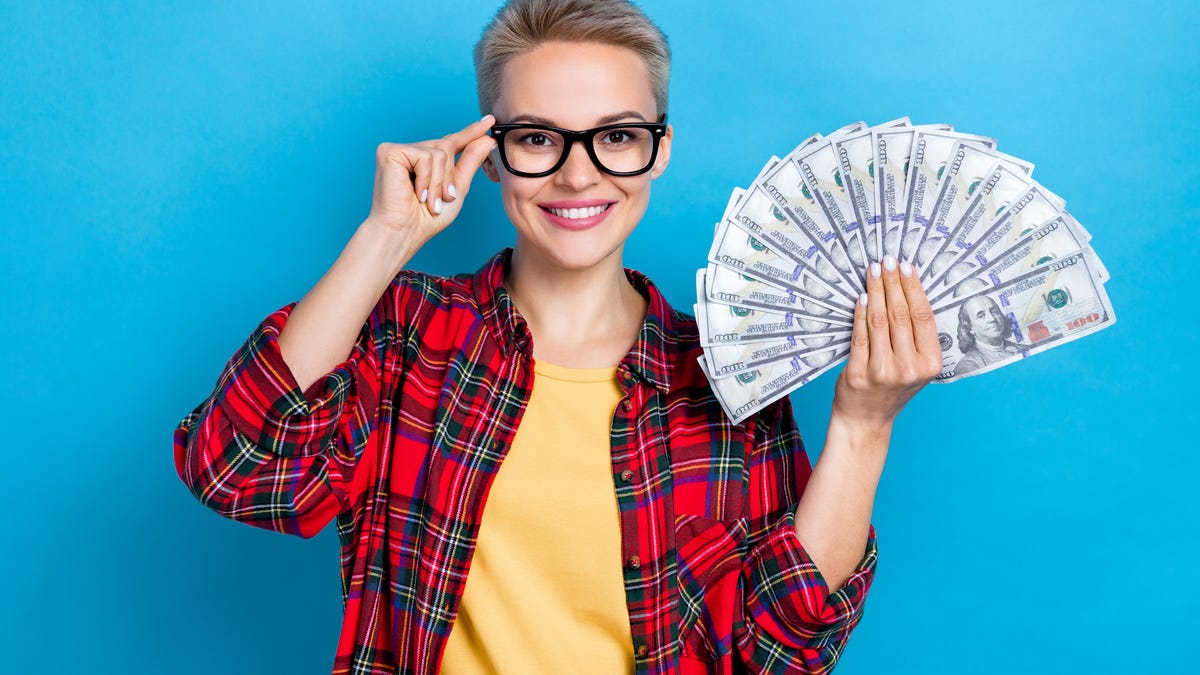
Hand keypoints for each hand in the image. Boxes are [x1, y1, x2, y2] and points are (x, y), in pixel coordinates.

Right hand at [365, 115, 496, 243]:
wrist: (404, 232)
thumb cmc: (426, 218)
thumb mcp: (456, 189)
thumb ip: (470, 162)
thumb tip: (487, 138)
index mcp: (426, 161)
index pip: (452, 142)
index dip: (471, 132)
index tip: (490, 120)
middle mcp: (411, 151)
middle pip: (447, 147)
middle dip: (450, 177)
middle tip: (443, 200)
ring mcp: (399, 150)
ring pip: (438, 153)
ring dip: (439, 183)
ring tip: (428, 201)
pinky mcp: (389, 151)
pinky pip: (425, 157)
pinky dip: (427, 179)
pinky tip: (416, 194)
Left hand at [832, 255, 941, 436]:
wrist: (867, 420)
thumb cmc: (892, 389)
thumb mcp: (915, 367)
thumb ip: (915, 337)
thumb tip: (906, 290)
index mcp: (930, 364)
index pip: (922, 316)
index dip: (913, 288)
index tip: (906, 266)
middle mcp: (909, 368)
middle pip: (901, 314)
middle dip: (893, 282)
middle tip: (887, 260)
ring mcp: (883, 371)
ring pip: (880, 321)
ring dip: (876, 291)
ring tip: (873, 271)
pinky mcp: (859, 374)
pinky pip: (860, 335)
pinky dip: (860, 313)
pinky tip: (862, 296)